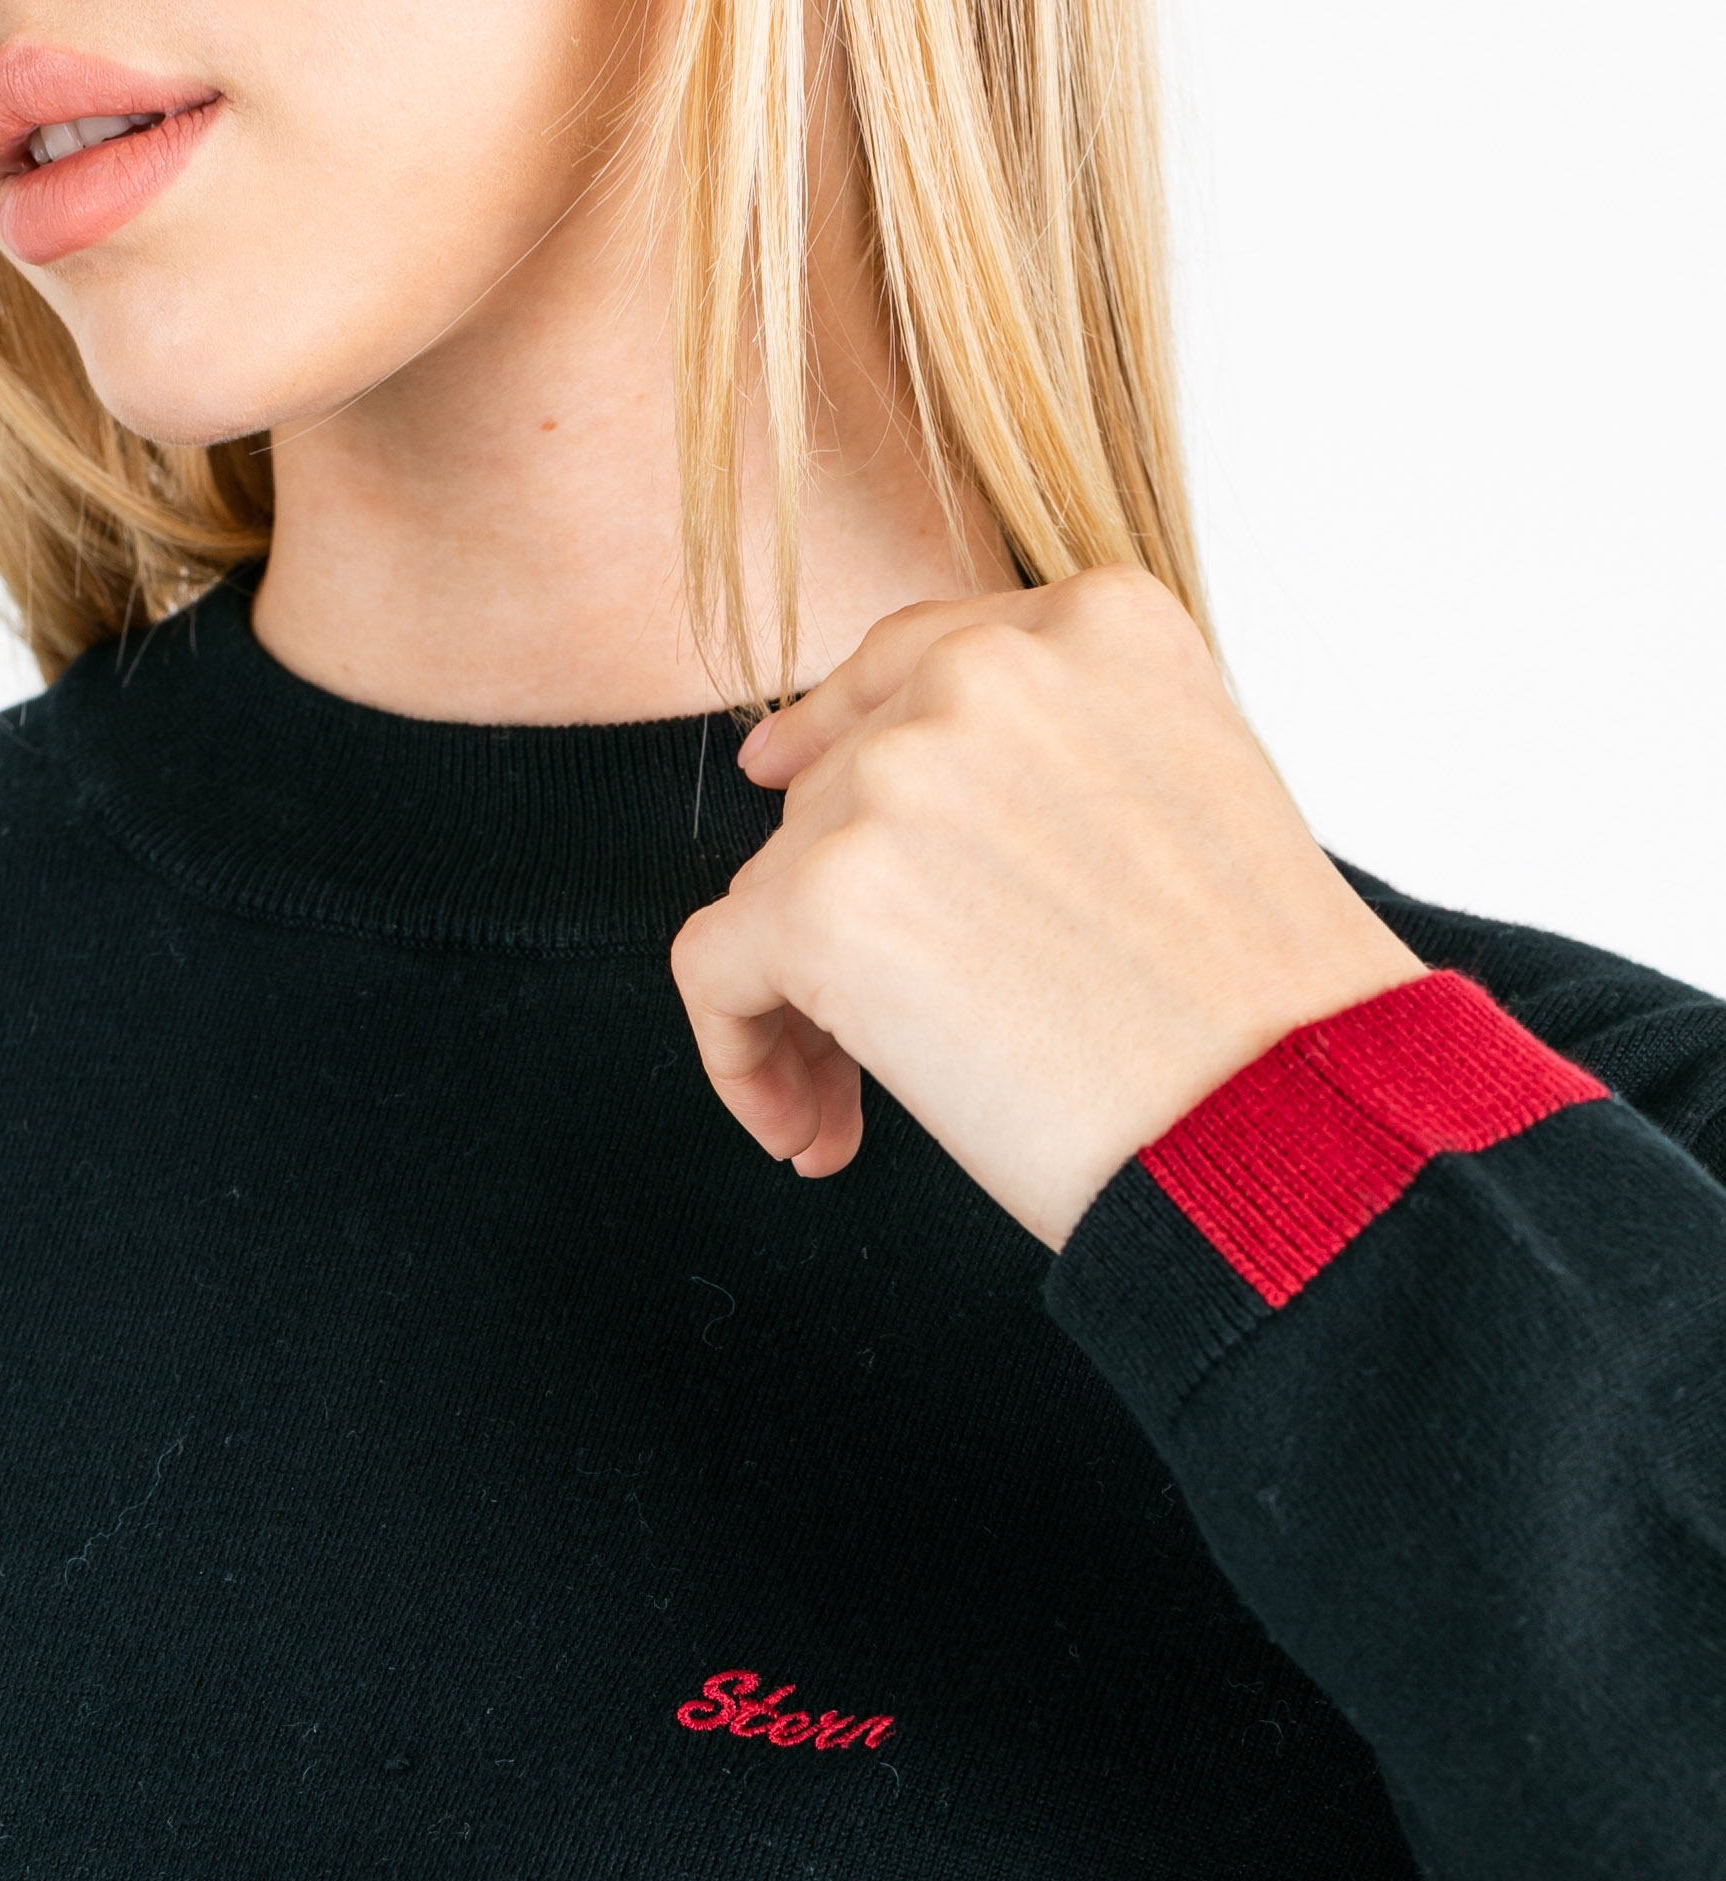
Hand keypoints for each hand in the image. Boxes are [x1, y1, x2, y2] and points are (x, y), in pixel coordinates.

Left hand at [669, 569, 1424, 1246]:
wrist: (1287, 1123)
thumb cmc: (1262, 1014)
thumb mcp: (1188, 804)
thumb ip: (1051, 764)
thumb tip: (877, 802)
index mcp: (1100, 625)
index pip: (912, 665)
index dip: (838, 742)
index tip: (783, 786)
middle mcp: (988, 671)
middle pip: (834, 795)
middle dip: (843, 926)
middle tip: (880, 1053)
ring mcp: (898, 776)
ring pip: (771, 892)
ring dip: (803, 1013)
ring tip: (858, 1119)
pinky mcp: (823, 898)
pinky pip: (715, 975)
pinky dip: (741, 1061)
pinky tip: (811, 1133)